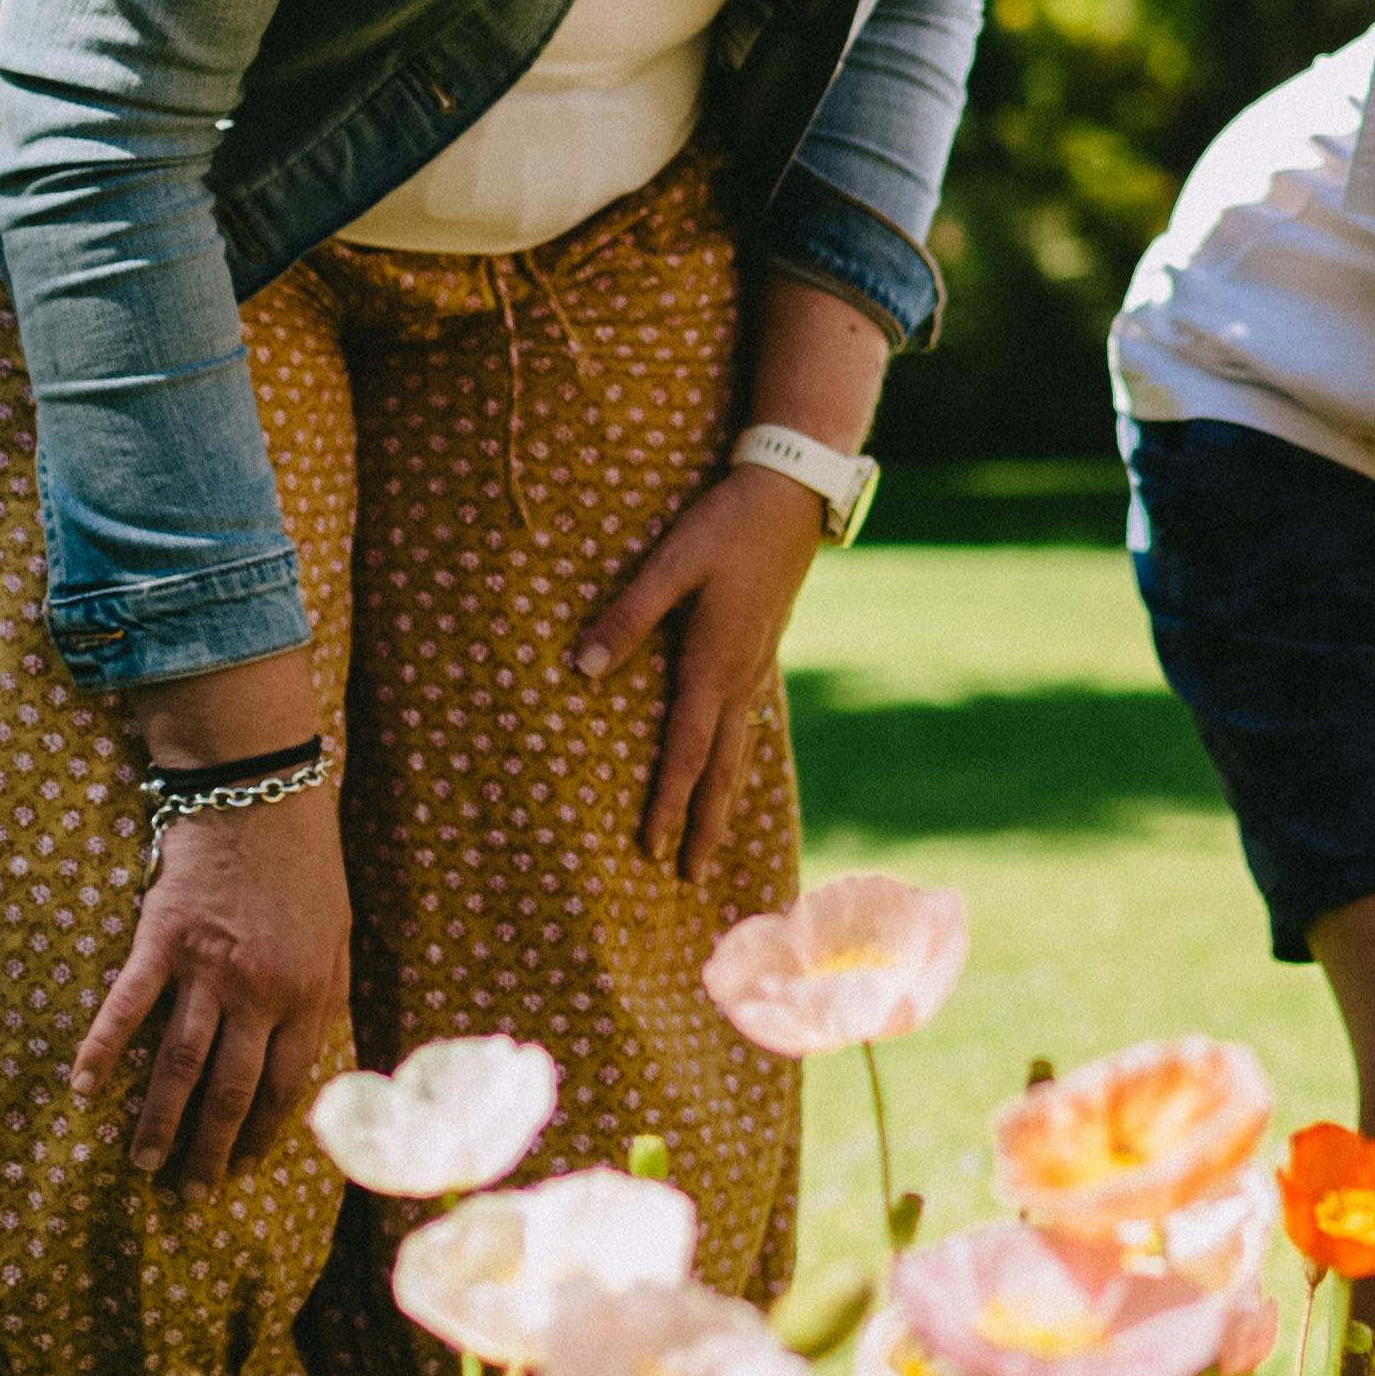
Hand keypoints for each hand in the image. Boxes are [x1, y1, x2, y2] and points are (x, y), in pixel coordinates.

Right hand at [72, 785, 350, 1188]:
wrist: (260, 793)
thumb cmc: (305, 864)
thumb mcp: (338, 933)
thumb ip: (324, 995)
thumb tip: (312, 1057)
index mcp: (310, 993)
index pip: (284, 1085)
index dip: (263, 1133)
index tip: (245, 1168)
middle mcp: (261, 992)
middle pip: (230, 1090)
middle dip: (209, 1149)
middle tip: (188, 1193)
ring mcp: (208, 968)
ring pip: (180, 1064)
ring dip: (157, 1121)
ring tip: (140, 1165)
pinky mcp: (162, 941)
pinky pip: (127, 1008)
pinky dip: (102, 1052)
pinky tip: (82, 1091)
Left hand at [574, 463, 829, 875]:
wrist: (792, 496)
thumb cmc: (725, 525)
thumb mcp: (669, 563)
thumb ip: (626, 617)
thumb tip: (582, 670)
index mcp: (713, 664)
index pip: (684, 752)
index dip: (667, 803)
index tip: (651, 850)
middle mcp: (739, 678)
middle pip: (720, 770)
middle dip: (704, 825)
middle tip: (692, 879)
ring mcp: (757, 668)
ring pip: (740, 752)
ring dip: (724, 801)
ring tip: (714, 842)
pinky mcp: (761, 653)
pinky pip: (749, 725)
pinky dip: (738, 762)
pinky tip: (732, 768)